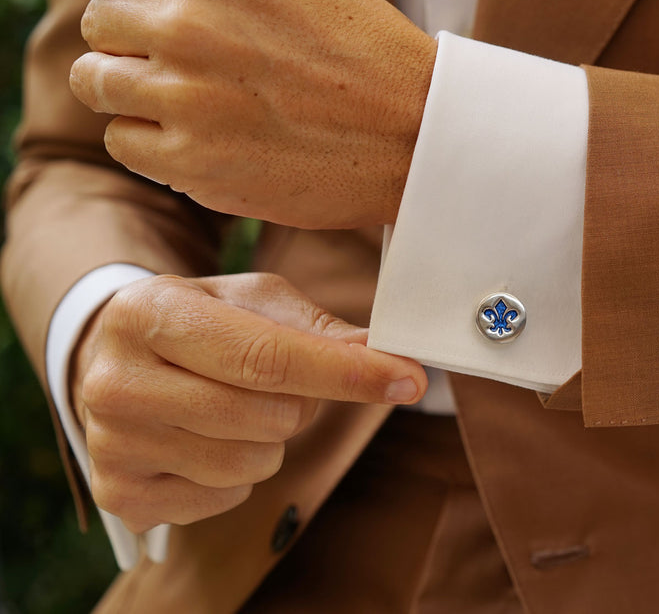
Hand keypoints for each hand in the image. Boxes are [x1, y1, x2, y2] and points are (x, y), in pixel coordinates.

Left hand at [70, 0, 437, 228]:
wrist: (419, 134)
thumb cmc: (359, 47)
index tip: (160, 10)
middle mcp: (188, 21)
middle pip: (99, 23)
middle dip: (134, 40)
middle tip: (196, 63)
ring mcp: (186, 96)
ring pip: (96, 82)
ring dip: (134, 91)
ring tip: (196, 100)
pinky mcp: (192, 161)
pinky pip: (122, 142)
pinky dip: (153, 142)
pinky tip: (204, 137)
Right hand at [70, 272, 425, 532]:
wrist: (114, 356)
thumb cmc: (200, 321)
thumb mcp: (252, 300)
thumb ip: (319, 328)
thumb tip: (385, 354)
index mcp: (151, 314)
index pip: (268, 356)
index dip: (347, 372)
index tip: (407, 379)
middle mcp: (115, 381)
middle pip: (268, 416)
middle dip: (302, 403)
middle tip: (279, 383)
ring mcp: (111, 443)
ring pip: (251, 463)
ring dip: (271, 441)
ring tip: (237, 408)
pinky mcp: (121, 494)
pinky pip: (224, 498)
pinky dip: (238, 475)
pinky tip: (207, 439)